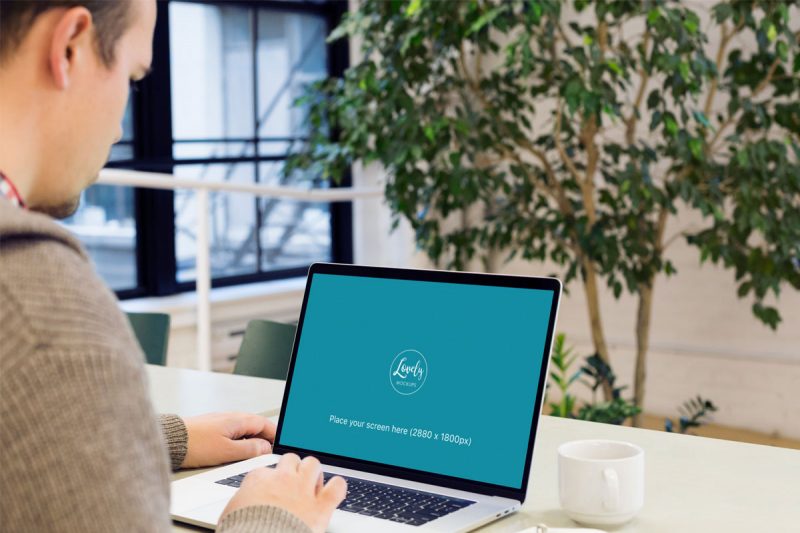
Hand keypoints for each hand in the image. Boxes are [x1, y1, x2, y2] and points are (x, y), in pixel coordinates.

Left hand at [180, 412, 275, 468]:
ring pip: (243, 429)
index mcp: (238, 419)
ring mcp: (220, 421)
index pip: (264, 423)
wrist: (169, 441)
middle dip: (264, 437)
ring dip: (251, 439)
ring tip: (252, 454)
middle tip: (268, 451)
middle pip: (255, 425)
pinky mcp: (211, 427)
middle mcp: (230, 417)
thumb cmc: (194, 444)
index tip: (280, 444)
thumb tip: (264, 447)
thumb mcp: (227, 452)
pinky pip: (232, 432)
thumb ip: (249, 449)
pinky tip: (234, 450)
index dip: (274, 434)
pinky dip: (239, 440)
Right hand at [221, 454, 346, 532]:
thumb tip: (243, 504)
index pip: (268, 469)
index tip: (272, 489)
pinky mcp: (321, 505)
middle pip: (292, 459)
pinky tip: (334, 492)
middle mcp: (283, 478)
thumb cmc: (242, 531)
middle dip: (293, 469)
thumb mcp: (232, 512)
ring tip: (312, 484)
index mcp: (259, 479)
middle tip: (293, 483)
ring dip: (313, 472)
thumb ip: (242, 501)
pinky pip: (337, 486)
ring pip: (313, 464)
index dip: (271, 479)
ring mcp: (303, 489)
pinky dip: (337, 487)